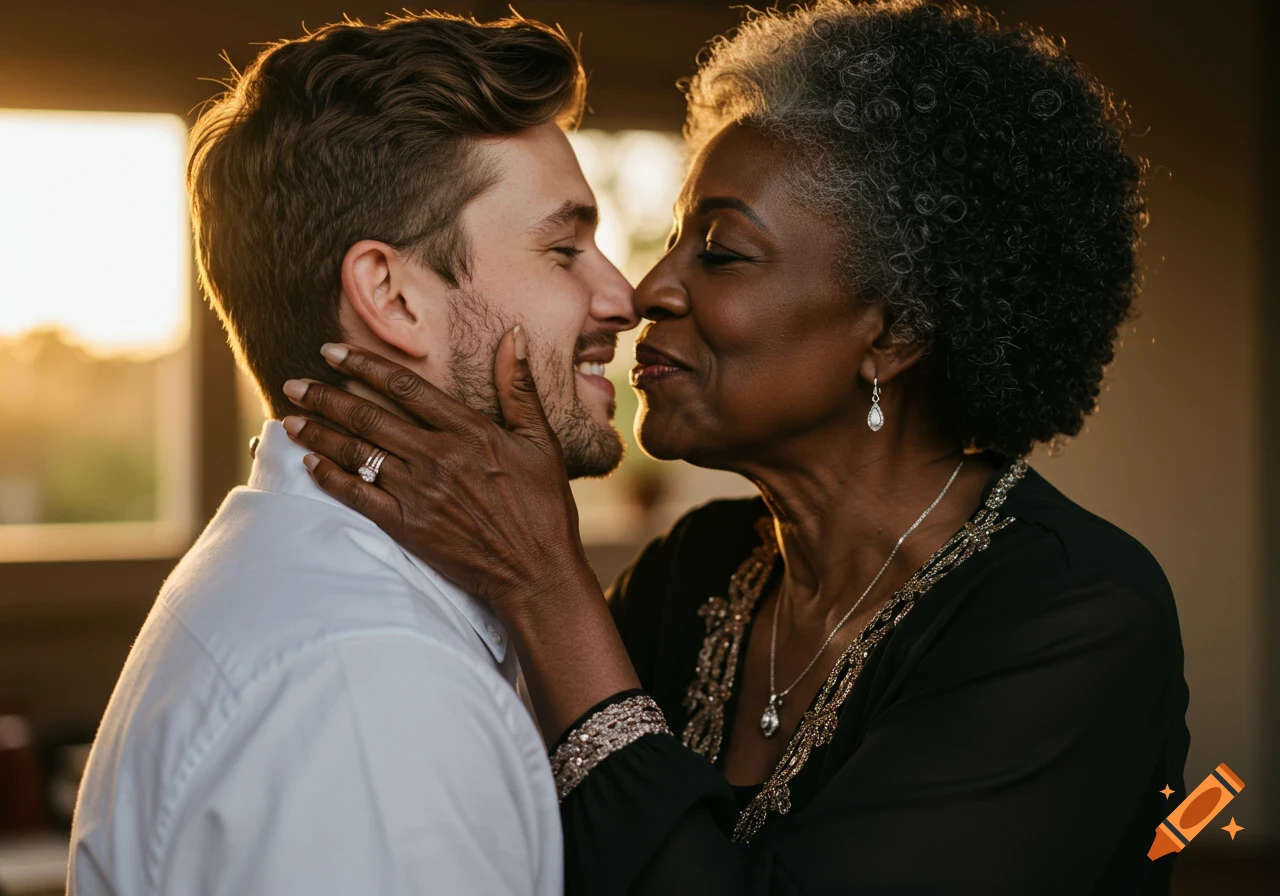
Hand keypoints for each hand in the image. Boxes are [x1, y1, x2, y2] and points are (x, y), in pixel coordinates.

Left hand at [279, 328, 593, 612]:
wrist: (536, 573)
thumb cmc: (544, 508)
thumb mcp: (541, 441)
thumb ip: (519, 386)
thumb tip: (513, 334)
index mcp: (469, 431)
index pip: (406, 387)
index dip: (364, 365)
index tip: (332, 351)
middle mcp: (438, 457)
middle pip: (370, 417)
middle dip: (326, 397)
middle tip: (293, 383)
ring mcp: (420, 493)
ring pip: (358, 454)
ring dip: (319, 434)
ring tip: (289, 419)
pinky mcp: (408, 527)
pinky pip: (359, 497)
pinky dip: (331, 478)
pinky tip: (311, 465)